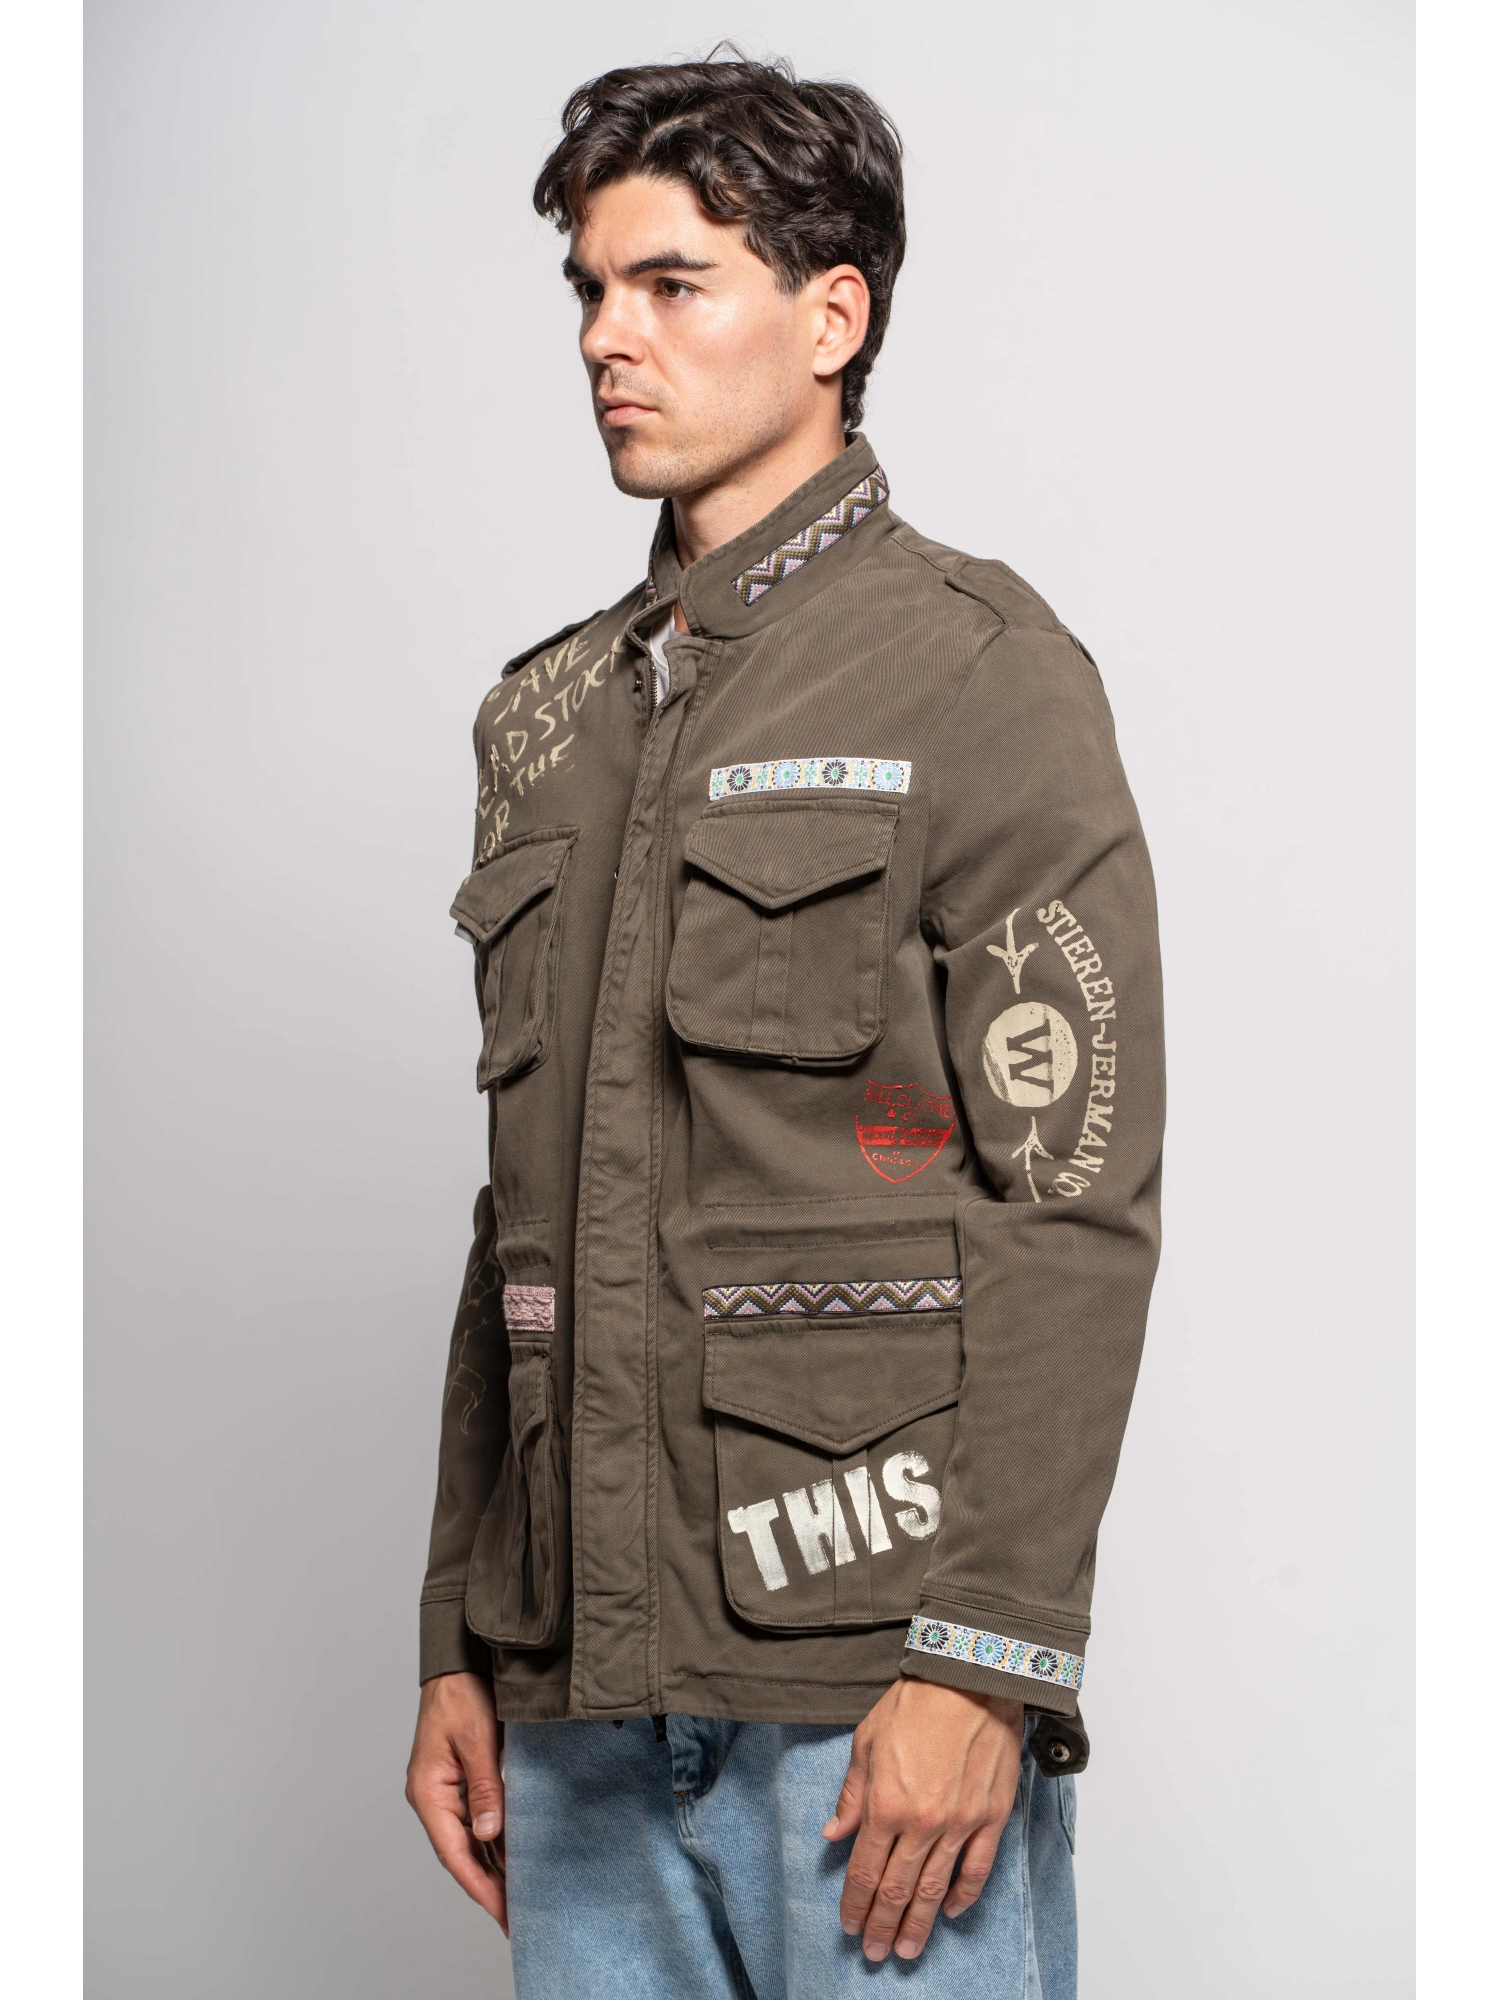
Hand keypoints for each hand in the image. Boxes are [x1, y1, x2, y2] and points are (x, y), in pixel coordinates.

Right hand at [405, 1671, 507, 1931]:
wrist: (459, 1661)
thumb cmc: (462, 1693)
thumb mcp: (477, 1740)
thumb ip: (484, 1788)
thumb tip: (490, 1835)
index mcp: (429, 1792)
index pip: (454, 1852)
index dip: (478, 1885)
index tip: (501, 1911)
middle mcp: (434, 1798)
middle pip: (462, 1853)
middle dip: (488, 1885)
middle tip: (515, 1918)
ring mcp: (447, 1791)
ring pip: (472, 1840)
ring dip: (494, 1866)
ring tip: (519, 1897)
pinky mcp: (463, 1780)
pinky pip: (479, 1820)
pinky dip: (496, 1841)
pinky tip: (514, 1857)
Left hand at [822, 1677, 1023, 1962]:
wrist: (969, 1678)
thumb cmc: (915, 1703)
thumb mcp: (866, 1742)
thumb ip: (852, 1795)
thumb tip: (834, 1833)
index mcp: (885, 1804)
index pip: (865, 1870)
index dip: (855, 1902)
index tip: (849, 1924)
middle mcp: (921, 1823)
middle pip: (898, 1889)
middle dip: (883, 1925)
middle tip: (875, 1952)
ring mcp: (960, 1824)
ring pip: (934, 1888)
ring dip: (919, 1924)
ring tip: (908, 1949)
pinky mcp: (991, 1817)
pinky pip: (976, 1869)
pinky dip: (962, 1895)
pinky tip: (948, 1911)